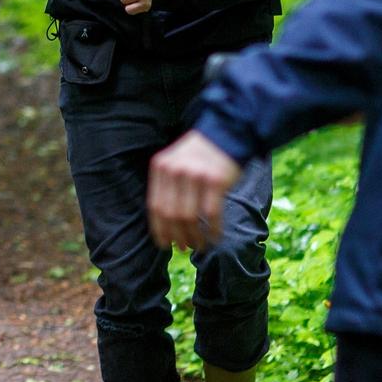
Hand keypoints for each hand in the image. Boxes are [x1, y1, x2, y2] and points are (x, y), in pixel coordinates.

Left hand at [148, 130, 241, 250]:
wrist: (226, 132)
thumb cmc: (200, 154)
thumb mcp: (175, 162)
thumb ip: (168, 186)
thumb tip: (166, 225)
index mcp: (160, 167)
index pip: (155, 206)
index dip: (159, 229)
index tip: (165, 244)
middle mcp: (175, 170)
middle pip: (171, 215)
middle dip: (177, 236)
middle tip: (184, 248)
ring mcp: (195, 175)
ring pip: (189, 218)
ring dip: (195, 237)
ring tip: (200, 245)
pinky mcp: (216, 181)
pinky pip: (211, 214)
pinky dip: (213, 231)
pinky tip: (216, 237)